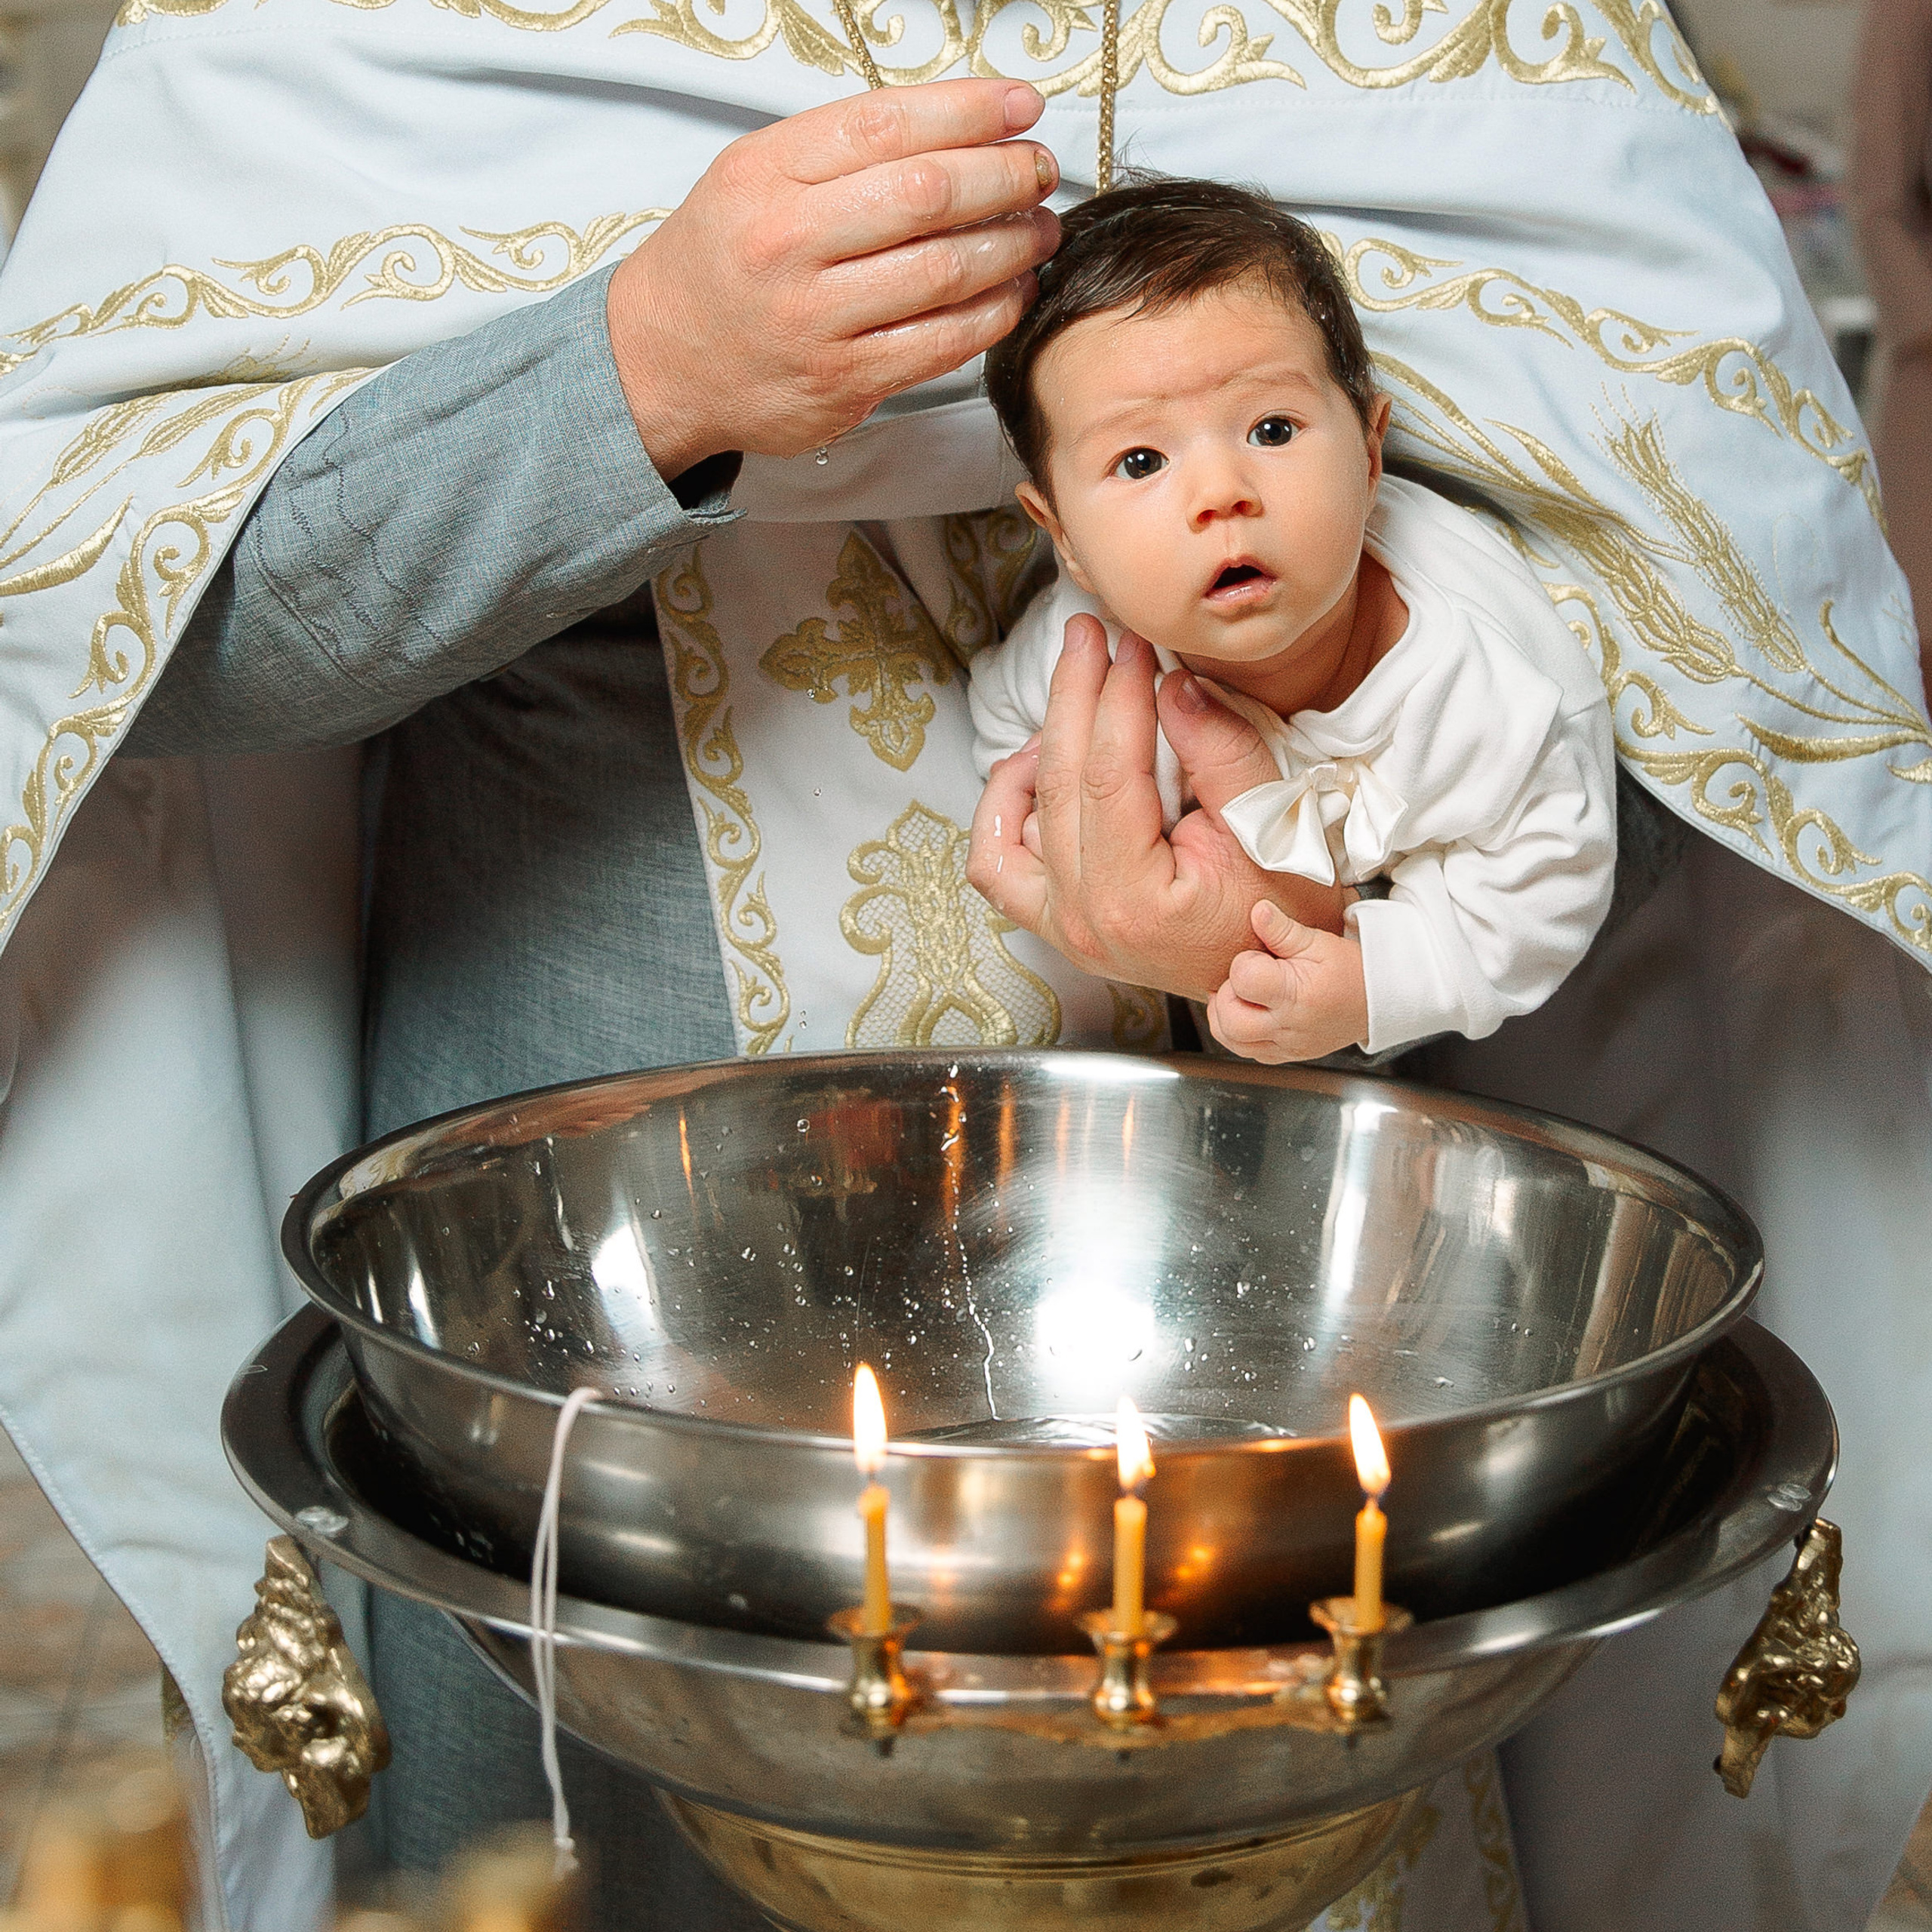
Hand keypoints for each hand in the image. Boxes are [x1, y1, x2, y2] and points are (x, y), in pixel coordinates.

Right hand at [607, 79, 1059, 478]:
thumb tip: (960, 129)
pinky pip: (941, 342)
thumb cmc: (722, 263)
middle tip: (1038, 173)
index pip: (887, 124)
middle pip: (927, 194)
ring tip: (1038, 230)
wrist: (661, 362)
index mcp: (766, 174)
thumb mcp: (756, 177)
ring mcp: (816, 319)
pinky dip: (992, 312)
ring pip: (944, 270)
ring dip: (1011, 246)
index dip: (970, 111)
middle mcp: (787, 242)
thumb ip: (842, 152)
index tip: (1021, 108)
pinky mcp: (842, 382)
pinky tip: (1012, 291)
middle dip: (1004, 177)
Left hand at [966, 618, 1344, 998]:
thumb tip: (1172, 687)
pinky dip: (1007, 809)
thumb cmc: (1282, 914)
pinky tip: (1037, 767)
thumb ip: (1221, 754)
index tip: (1131, 645)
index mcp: (1134, 901)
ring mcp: (1062, 928)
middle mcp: (1083, 920)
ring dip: (1037, 747)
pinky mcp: (1056, 925)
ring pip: (1015, 820)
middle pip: (1059, 784)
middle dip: (1074, 696)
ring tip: (1075, 696)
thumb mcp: (1271, 827)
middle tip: (1088, 636)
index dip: (1118, 697)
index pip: (1110, 774)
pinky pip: (1001, 863)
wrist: (1274, 975)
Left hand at [1206, 902, 1369, 1062]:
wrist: (1379, 1001)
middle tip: (1244, 980)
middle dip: (1226, 995)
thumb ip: (1282, 929)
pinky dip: (1238, 1034)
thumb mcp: (1319, 942)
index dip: (1244, 963)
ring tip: (1241, 996)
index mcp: (1296, 995)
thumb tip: (1258, 911)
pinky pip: (1247, 1052)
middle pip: (1229, 1021)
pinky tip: (1250, 1014)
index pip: (1244, 979)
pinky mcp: (1285, 1054)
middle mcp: (1288, 1026)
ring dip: (1225, 1018)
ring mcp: (1286, 1045)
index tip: (1259, 958)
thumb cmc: (1352, 971)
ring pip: (1232, 1041)